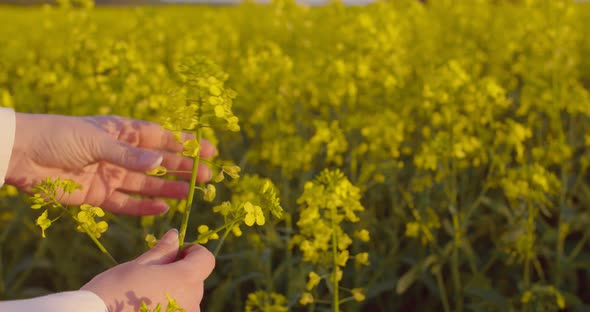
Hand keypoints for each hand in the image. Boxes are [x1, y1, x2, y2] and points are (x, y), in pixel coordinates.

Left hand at [6, 113, 214, 214]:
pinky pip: (126, 203)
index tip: (208, 149)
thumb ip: (129, 154)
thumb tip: (161, 162)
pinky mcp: (98, 195)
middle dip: (182, 168)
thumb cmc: (59, 136)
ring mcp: (111, 175)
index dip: (185, 142)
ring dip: (168, 188)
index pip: (160, 137)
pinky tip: (162, 209)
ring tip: (191, 194)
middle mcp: (120, 153)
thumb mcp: (97, 140)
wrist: (22, 155)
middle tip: (206, 176)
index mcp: (122, 131)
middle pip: (158, 162)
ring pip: (146, 184)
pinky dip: (143, 207)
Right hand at [82, 229, 214, 311]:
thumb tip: (175, 235)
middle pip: (195, 281)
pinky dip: (167, 308)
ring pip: (186, 300)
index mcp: (186, 279)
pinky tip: (143, 308)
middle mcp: (192, 302)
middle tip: (151, 274)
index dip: (193, 252)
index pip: (206, 260)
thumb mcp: (138, 266)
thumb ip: (162, 251)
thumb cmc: (113, 292)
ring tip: (143, 295)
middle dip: (179, 272)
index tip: (174, 252)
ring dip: (172, 293)